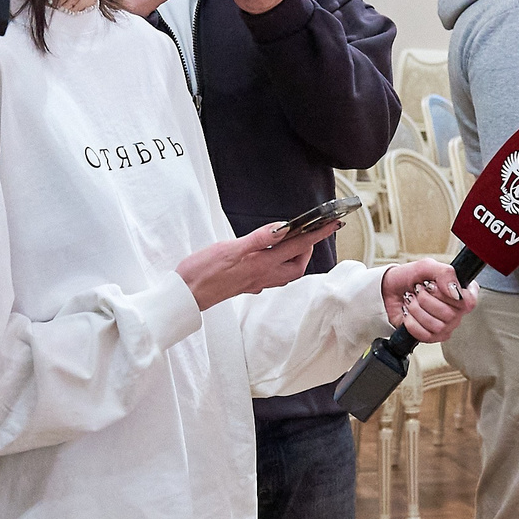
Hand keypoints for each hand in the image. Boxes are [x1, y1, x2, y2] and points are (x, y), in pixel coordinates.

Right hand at [177, 219, 340, 309]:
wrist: (186, 294)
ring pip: (285, 273)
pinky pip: (271, 276)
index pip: (297, 246)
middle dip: (308, 249)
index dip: (317, 234)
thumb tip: (283, 228)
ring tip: (294, 243)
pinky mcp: (246, 285)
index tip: (333, 224)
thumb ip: (258, 238)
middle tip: (310, 233)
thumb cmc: (202, 272)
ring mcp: (255, 282)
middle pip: (297, 265)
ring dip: (295, 258)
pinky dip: (278, 265)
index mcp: (261, 263)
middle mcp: (262, 275)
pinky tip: (270, 258)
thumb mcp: (230, 248)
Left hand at [381, 260, 477, 341]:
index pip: (469, 301)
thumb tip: (455, 292)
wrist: (389, 290)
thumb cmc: (409, 277)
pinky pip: (425, 335)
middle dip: (426, 300)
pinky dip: (412, 322)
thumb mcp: (427, 267)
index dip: (450, 295)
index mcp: (460, 291)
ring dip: (417, 310)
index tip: (434, 286)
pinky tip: (409, 313)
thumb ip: (445, 274)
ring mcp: (445, 325)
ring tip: (412, 301)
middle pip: (450, 314)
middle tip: (418, 291)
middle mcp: (456, 310)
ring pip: (437, 326)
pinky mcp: (431, 336)